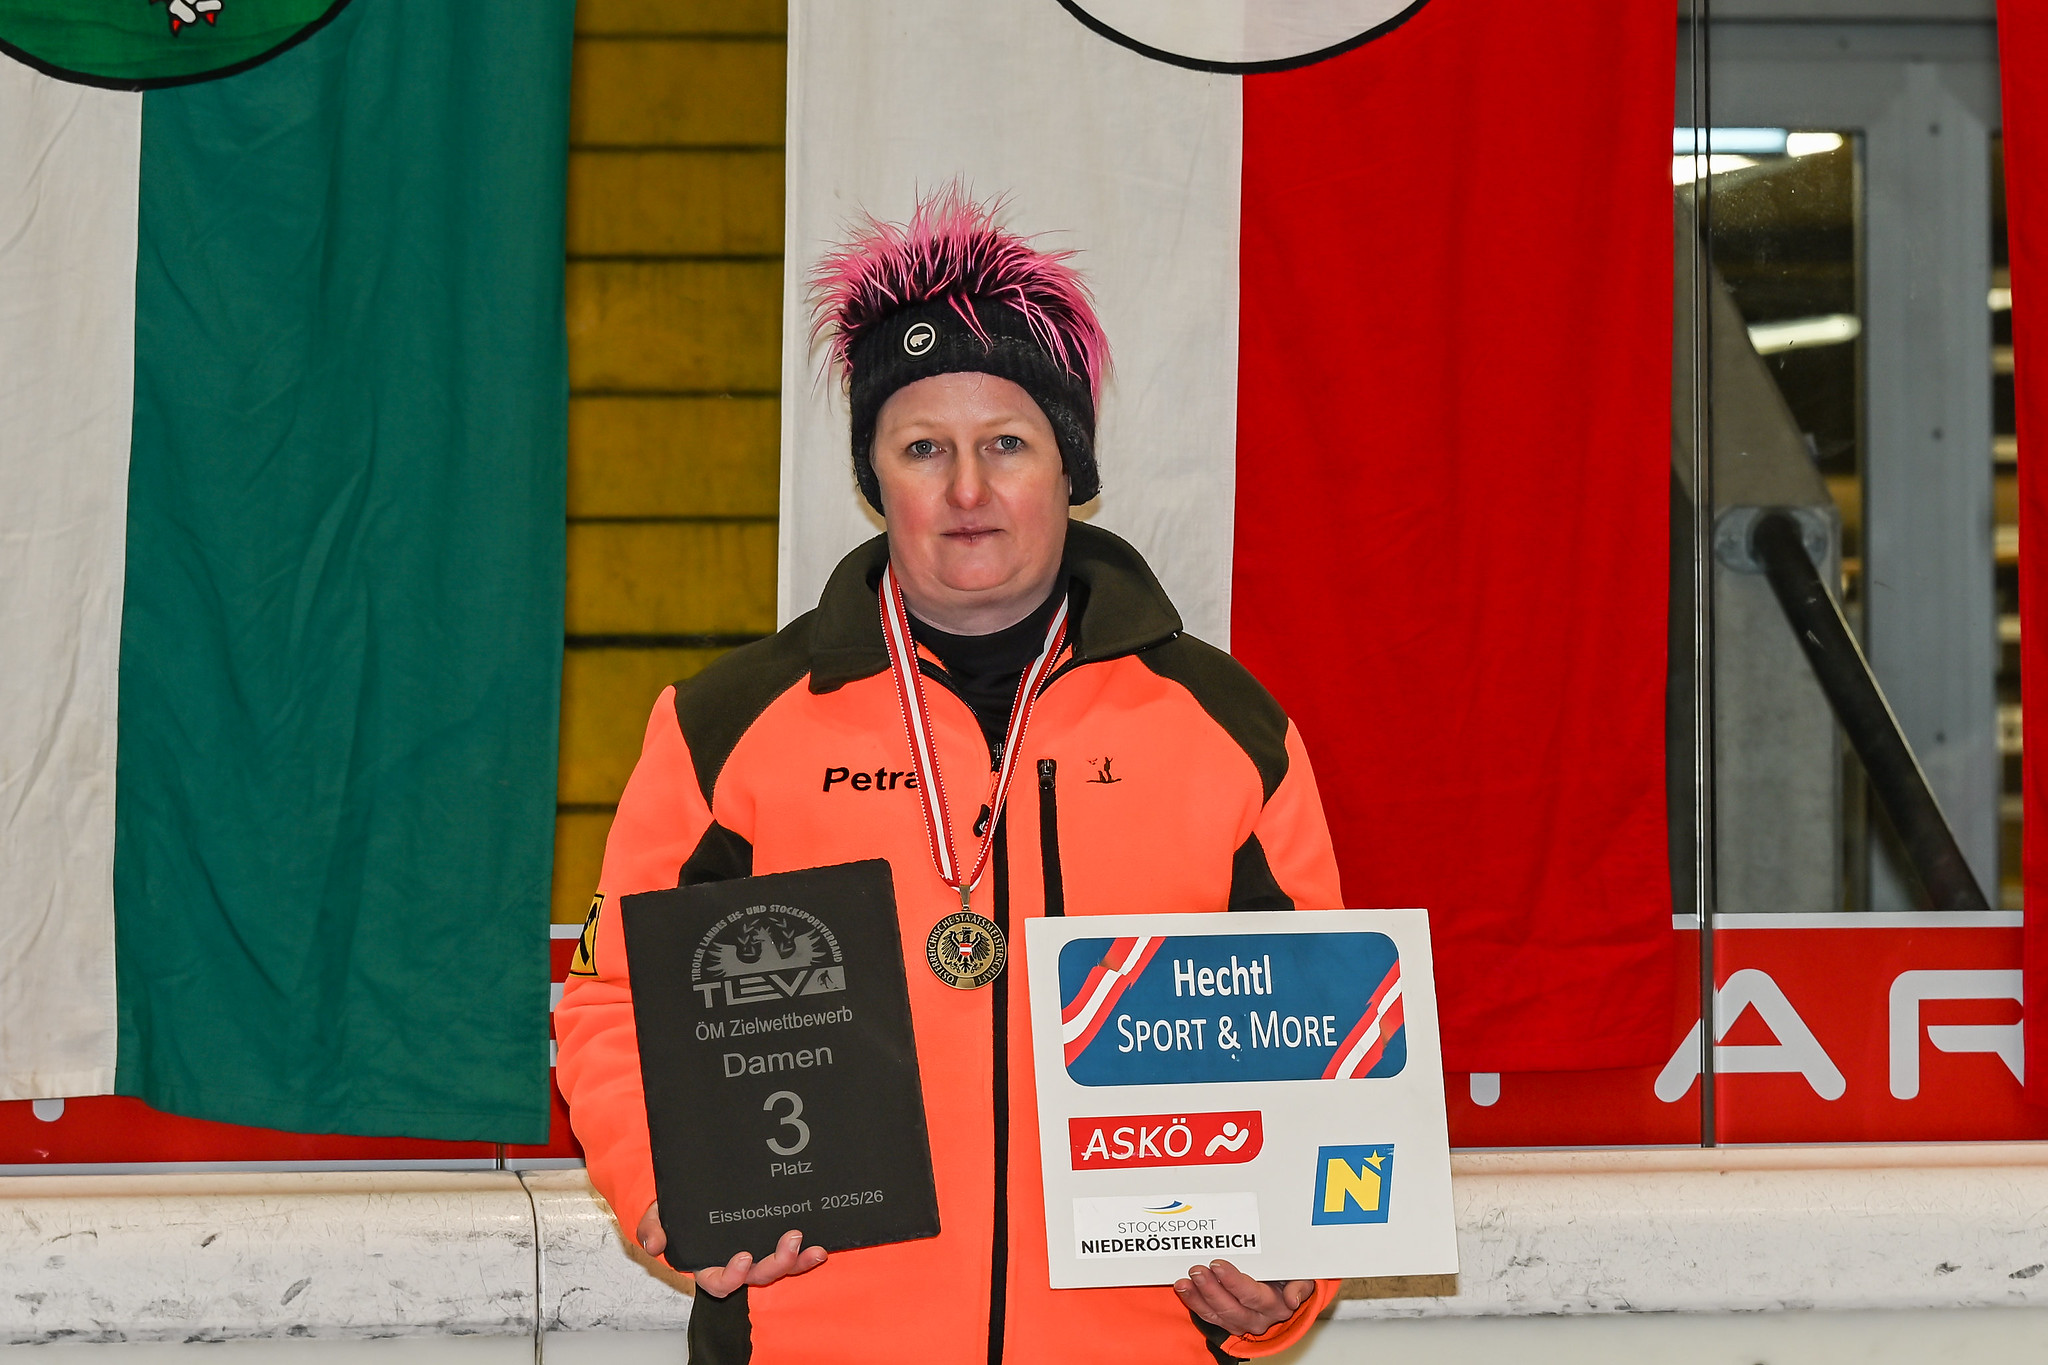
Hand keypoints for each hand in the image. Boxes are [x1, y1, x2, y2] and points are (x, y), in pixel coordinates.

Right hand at [635, 1207, 827, 1298]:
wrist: (695, 1190)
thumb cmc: (677, 1209)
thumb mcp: (659, 1214)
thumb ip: (653, 1228)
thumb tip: (653, 1244)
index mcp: (707, 1263)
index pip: (717, 1283)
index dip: (731, 1277)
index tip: (743, 1257)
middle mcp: (734, 1263)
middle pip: (756, 1276)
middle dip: (775, 1264)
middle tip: (789, 1239)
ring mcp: (756, 1253)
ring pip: (778, 1269)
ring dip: (796, 1261)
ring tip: (811, 1246)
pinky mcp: (772, 1241)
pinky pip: (792, 1256)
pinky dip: (806, 1256)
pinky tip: (820, 1247)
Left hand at [1174, 1261, 1314, 1336]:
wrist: (1287, 1293)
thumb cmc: (1289, 1278)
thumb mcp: (1303, 1277)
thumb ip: (1301, 1285)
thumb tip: (1293, 1299)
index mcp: (1275, 1305)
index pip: (1252, 1296)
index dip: (1234, 1282)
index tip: (1218, 1265)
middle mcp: (1257, 1318)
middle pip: (1231, 1308)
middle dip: (1211, 1290)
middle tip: (1197, 1270)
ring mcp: (1240, 1321)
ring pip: (1216, 1314)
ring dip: (1198, 1297)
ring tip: (1184, 1282)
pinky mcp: (1227, 1321)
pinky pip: (1208, 1315)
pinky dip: (1194, 1302)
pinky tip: (1183, 1289)